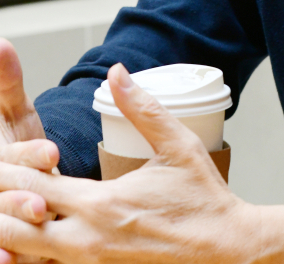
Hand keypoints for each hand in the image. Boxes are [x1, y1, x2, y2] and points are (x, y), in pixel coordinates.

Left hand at [0, 63, 283, 263]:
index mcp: (102, 204)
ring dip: (13, 234)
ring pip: (29, 255)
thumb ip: (142, 108)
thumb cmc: (203, 199)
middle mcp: (88, 241)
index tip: (1, 156)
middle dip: (3, 203)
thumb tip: (116, 73)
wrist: (226, 252)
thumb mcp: (177, 144)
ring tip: (5, 211)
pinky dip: (34, 254)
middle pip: (18, 228)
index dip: (11, 172)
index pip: (35, 188)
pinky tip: (31, 239)